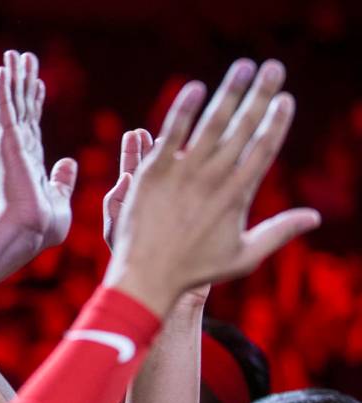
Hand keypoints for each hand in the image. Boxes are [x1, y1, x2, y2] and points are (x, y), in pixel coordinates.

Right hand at [0, 50, 77, 249]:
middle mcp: (20, 151)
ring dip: (13, 78)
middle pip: (22, 108)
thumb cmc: (44, 226)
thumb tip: (68, 163)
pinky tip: (3, 69)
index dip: (35, 103)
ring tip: (15, 55)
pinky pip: (5, 109)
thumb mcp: (60, 198)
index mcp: (31, 163)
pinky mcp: (8, 143)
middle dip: (23, 83)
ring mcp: (12, 146)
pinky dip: (3, 89)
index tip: (38, 84)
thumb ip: (62, 179)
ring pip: (12, 103)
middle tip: (24, 59)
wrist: (30, 230)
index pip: (33, 126)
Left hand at [105, 59, 319, 316]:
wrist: (146, 277)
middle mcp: (214, 179)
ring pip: (212, 124)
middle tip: (274, 67)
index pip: (264, 149)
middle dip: (261, 95)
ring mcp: (183, 173)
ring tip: (244, 67)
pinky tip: (196, 87)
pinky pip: (171, 134)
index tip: (285, 99)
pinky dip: (183, 110)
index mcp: (237, 196)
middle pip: (243, 128)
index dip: (276, 121)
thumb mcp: (243, 256)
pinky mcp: (154, 172)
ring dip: (230, 92)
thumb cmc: (194, 271)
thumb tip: (314, 217)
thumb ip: (279, 232)